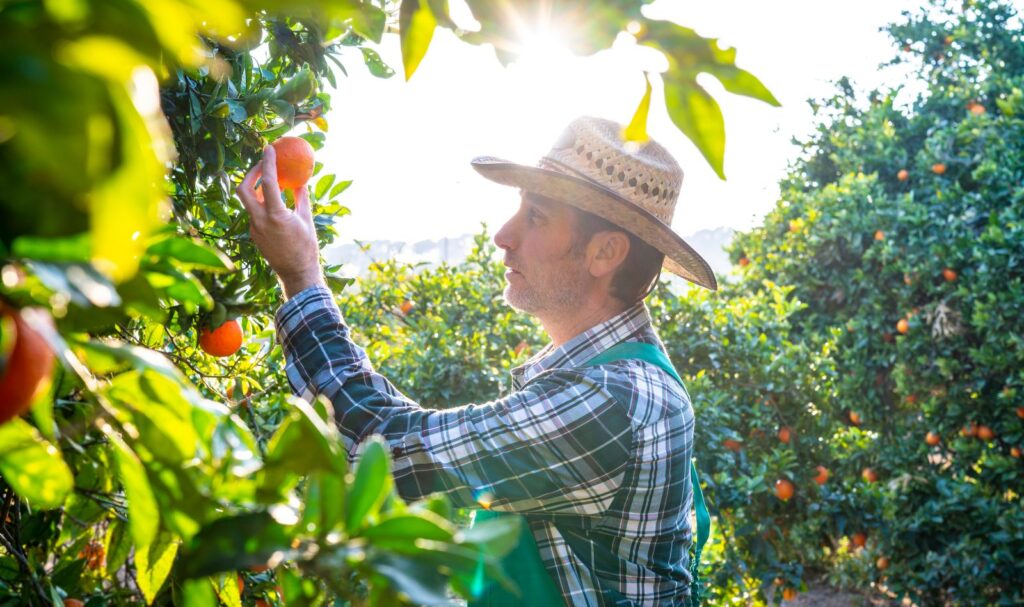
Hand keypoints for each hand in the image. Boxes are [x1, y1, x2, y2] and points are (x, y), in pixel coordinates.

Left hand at [236, 145, 324, 297]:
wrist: (296, 273)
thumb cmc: (306, 247)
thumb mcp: (306, 219)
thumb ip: (301, 197)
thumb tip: (300, 180)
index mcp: (275, 215)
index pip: (268, 182)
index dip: (267, 163)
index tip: (269, 148)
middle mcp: (260, 221)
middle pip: (243, 189)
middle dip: (250, 174)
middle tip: (262, 165)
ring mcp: (254, 228)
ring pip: (248, 201)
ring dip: (256, 188)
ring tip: (270, 182)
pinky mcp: (254, 234)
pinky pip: (254, 213)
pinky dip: (261, 203)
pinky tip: (273, 202)